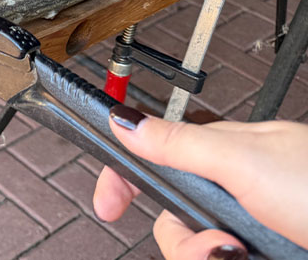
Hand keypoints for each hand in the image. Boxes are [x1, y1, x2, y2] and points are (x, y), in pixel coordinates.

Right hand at [93, 104, 307, 259]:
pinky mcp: (260, 253)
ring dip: (211, 258)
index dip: (125, 180)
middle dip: (188, 243)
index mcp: (224, 157)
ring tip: (248, 255)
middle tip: (223, 244)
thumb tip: (125, 121)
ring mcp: (250, 231)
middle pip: (173, 224)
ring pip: (197, 252)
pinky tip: (256, 258)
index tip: (107, 204)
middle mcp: (234, 196)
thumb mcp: (247, 163)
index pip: (155, 160)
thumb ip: (179, 144)